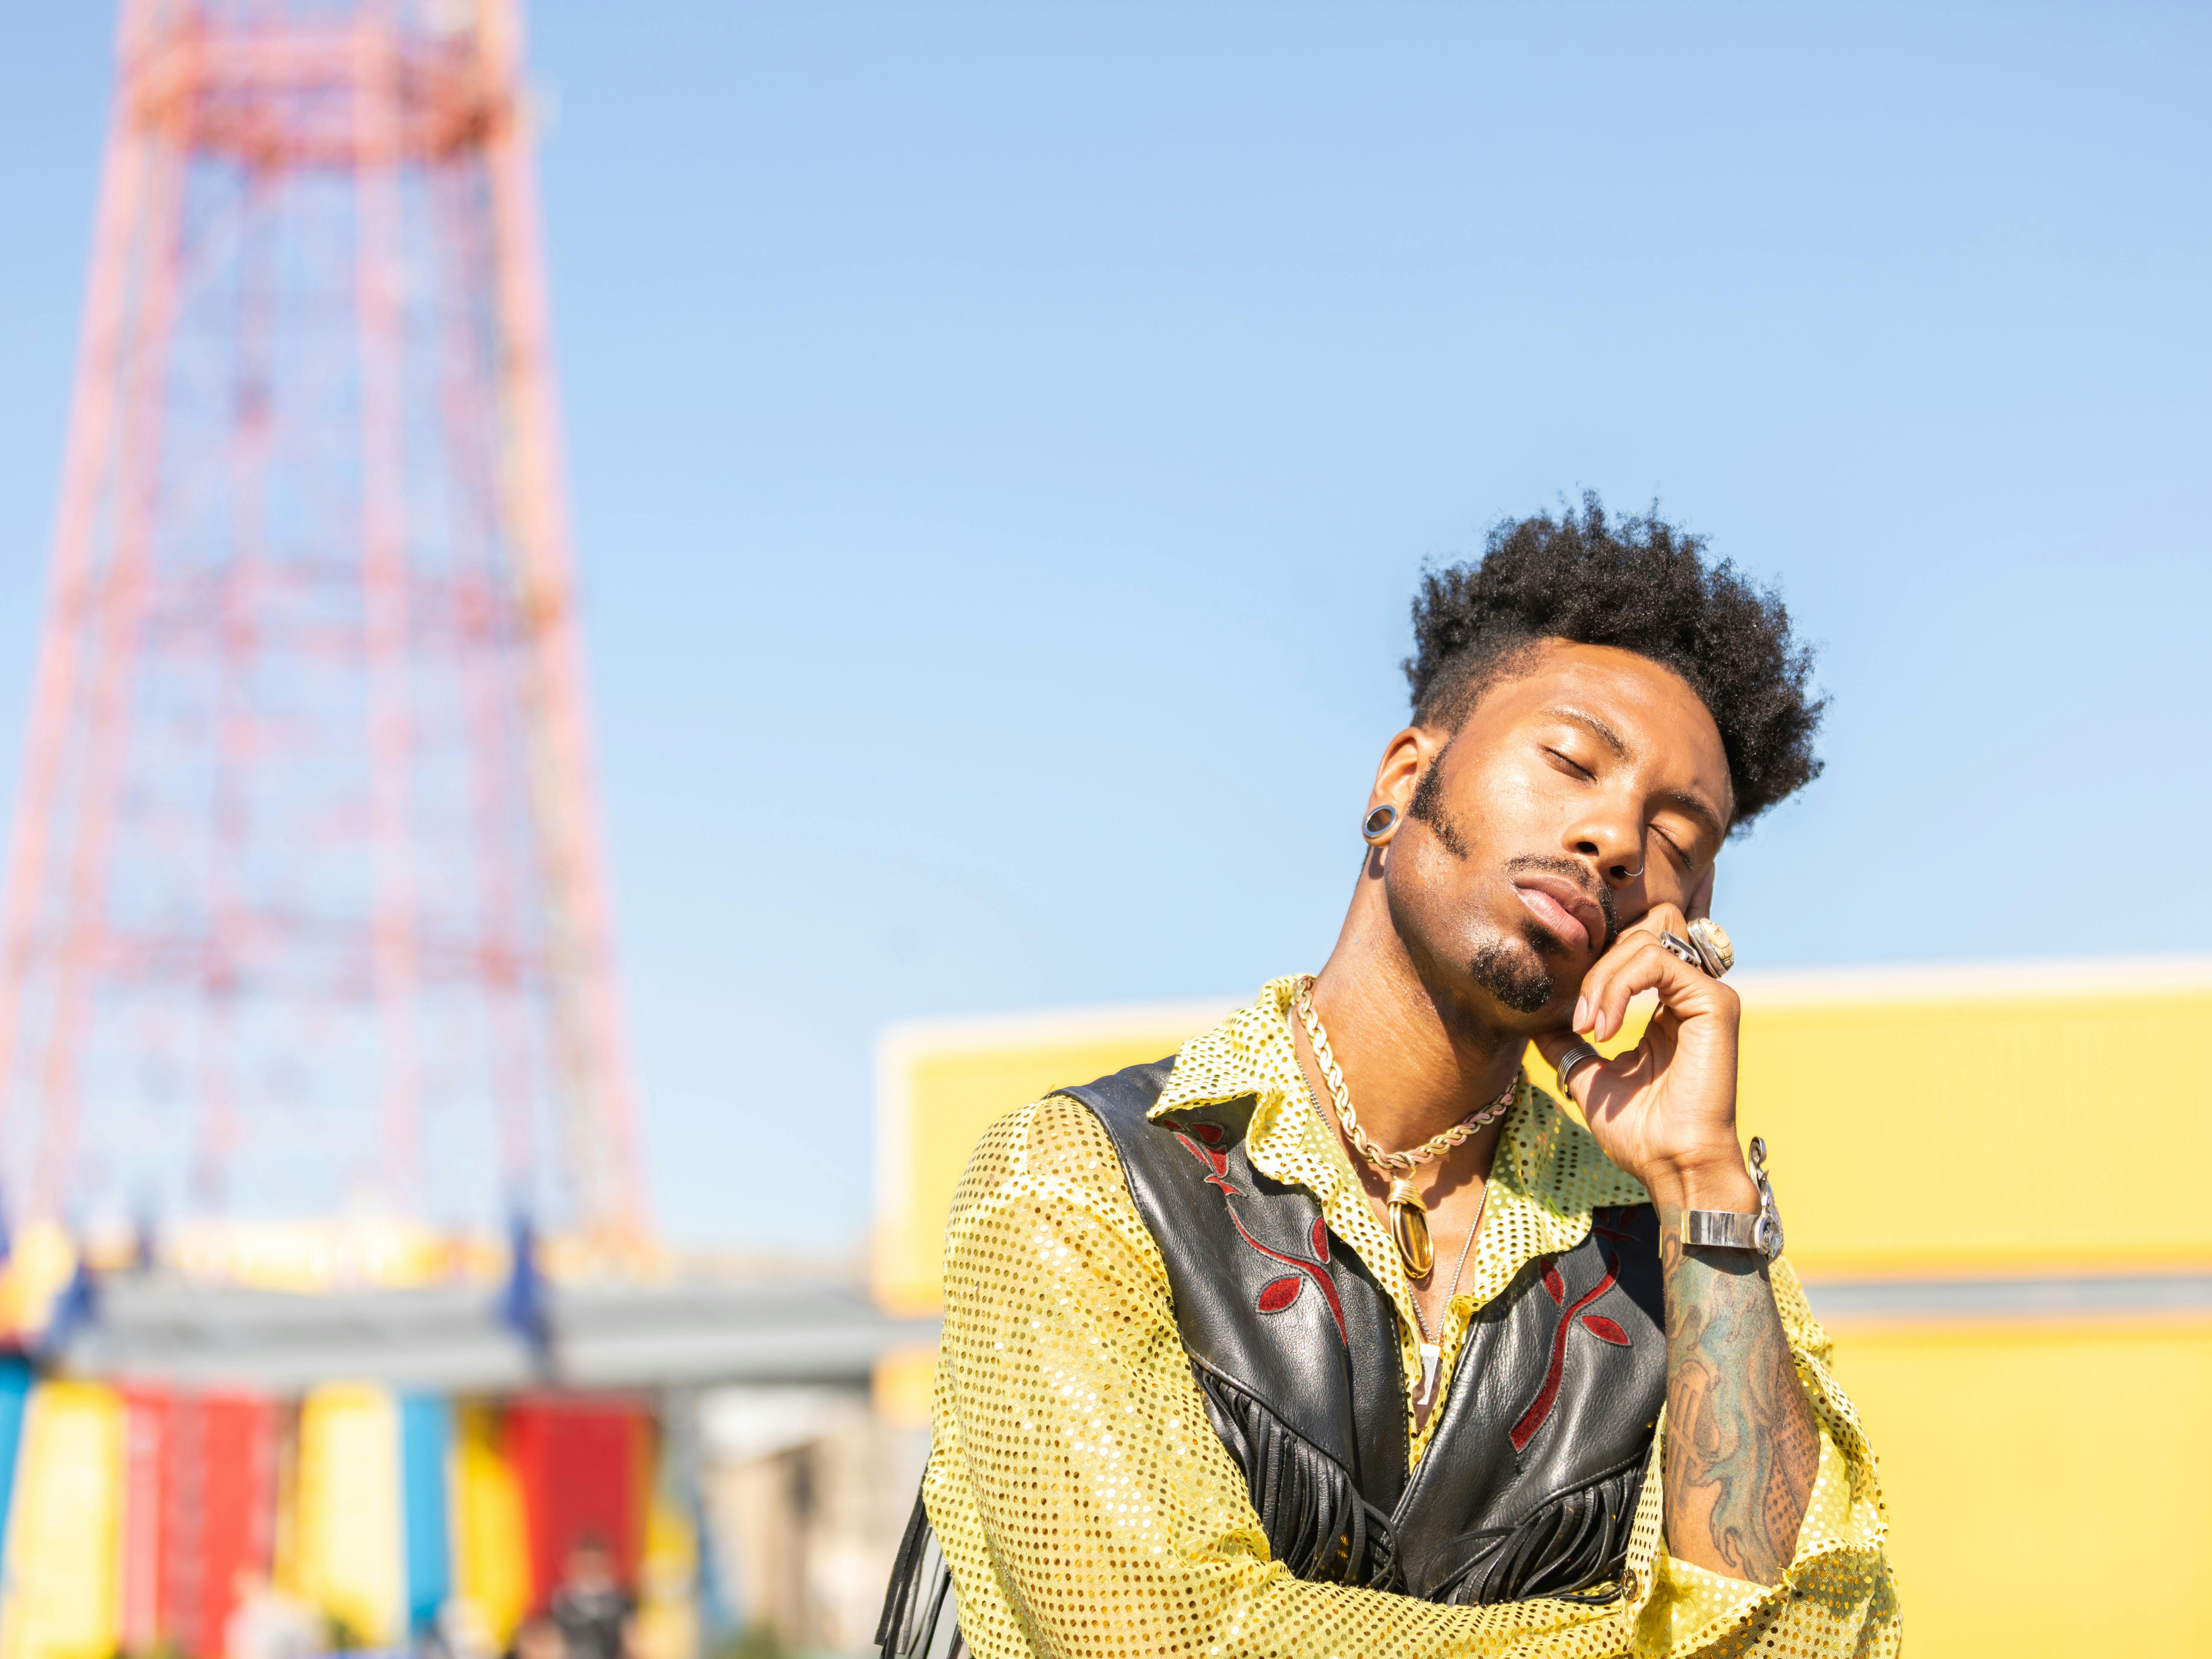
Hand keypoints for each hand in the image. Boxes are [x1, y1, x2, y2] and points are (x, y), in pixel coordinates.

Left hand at [1531, 868, 1757, 1213]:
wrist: (1671, 1165)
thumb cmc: (1639, 1131)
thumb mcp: (1590, 1076)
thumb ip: (1569, 1042)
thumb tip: (1540, 1022)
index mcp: (1668, 1007)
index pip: (1631, 950)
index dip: (1595, 968)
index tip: (1571, 1018)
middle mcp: (1691, 995)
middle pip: (1640, 934)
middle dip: (1598, 966)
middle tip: (1580, 1019)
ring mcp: (1707, 995)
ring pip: (1645, 942)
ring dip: (1603, 978)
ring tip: (1589, 1026)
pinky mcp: (1715, 1002)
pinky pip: (1658, 961)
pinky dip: (1620, 987)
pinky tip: (1605, 1029)